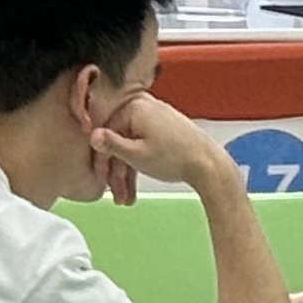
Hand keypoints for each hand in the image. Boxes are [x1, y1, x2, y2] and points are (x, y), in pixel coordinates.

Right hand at [90, 86, 236, 201]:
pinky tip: (136, 185)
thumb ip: (111, 144)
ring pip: (131, 145)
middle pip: (119, 140)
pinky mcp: (165, 127)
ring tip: (127, 196)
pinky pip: (143, 144)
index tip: (100, 177)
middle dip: (116, 170)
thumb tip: (92, 135)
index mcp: (134, 106)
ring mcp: (156, 117)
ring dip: (126, 172)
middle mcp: (144, 106)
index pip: (106, 132)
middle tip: (115, 191)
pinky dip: (139, 163)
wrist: (209, 166)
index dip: (102, 159)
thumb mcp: (136, 155)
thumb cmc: (177, 158)